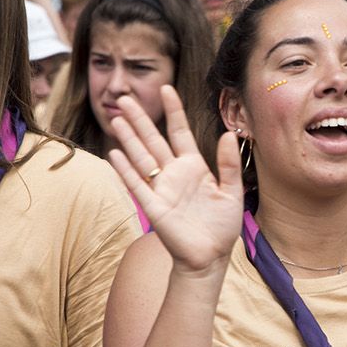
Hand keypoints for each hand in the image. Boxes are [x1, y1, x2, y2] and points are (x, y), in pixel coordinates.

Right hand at [107, 87, 242, 273]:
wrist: (209, 258)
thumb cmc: (221, 226)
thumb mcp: (231, 192)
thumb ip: (228, 164)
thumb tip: (228, 134)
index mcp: (194, 167)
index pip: (180, 132)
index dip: (174, 111)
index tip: (166, 88)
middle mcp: (174, 174)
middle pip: (153, 140)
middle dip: (141, 119)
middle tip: (127, 98)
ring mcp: (161, 189)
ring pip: (141, 158)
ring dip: (129, 139)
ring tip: (117, 119)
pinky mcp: (154, 207)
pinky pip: (137, 185)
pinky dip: (126, 169)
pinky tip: (115, 153)